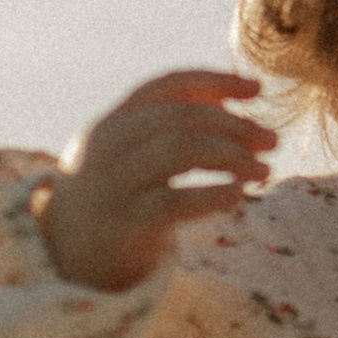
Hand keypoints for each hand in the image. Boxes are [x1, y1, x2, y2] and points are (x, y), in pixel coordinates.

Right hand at [33, 72, 276, 292]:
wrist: (65, 256)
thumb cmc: (113, 199)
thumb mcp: (128, 154)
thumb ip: (168, 128)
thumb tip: (232, 104)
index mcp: (113, 121)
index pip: (168, 85)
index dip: (216, 81)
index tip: (257, 88)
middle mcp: (109, 145)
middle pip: (182, 117)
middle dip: (235, 124)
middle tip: (272, 140)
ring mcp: (114, 183)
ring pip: (181, 149)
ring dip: (232, 156)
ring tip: (264, 171)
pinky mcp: (124, 223)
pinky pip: (176, 201)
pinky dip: (214, 194)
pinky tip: (238, 195)